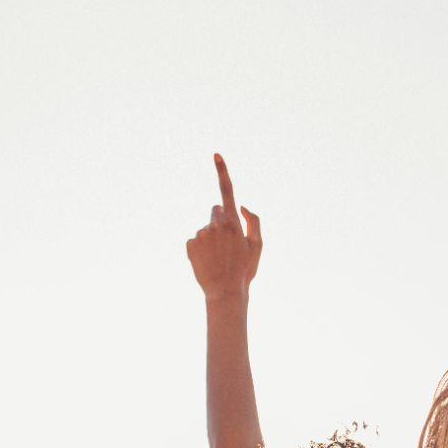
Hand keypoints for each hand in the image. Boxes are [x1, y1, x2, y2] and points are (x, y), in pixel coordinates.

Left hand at [185, 154, 262, 299]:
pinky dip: (200, 248)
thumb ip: (253, 221)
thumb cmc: (245, 269)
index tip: (216, 155)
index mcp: (233, 222)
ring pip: (206, 228)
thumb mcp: (258, 245)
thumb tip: (241, 205)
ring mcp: (200, 234)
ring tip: (218, 257)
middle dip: (220, 221)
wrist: (225, 292)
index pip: (227, 191)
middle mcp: (214, 225)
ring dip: (211, 238)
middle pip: (215, 212)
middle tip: (228, 243)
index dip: (222, 171)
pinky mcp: (189, 244)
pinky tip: (208, 260)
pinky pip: (195, 240)